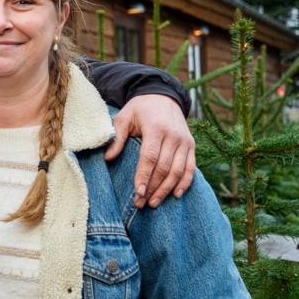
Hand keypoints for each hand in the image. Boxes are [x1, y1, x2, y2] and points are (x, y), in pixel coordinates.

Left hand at [104, 94, 195, 208]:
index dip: (144, 176)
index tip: (137, 192)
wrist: (163, 96)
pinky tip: (175, 195)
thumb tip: (108, 158)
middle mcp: (173, 136)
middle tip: (141, 203)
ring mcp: (184, 141)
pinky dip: (184, 183)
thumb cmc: (139, 109)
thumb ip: (117, 137)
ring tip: (153, 202)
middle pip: (164, 168)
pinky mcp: (191, 145)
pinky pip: (191, 168)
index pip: (150, 157)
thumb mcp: (124, 117)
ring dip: (166, 189)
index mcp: (155, 128)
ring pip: (178, 171)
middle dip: (152, 187)